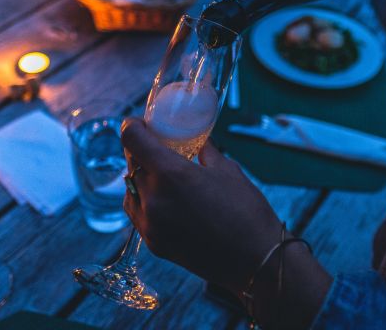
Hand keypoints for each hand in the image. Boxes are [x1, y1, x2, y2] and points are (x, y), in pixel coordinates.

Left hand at [121, 117, 282, 291]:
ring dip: (141, 177)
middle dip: (140, 151)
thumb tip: (196, 141)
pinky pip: (137, 213)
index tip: (139, 124)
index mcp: (171, 174)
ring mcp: (150, 224)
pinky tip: (164, 199)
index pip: (131, 139)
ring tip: (162, 176)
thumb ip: (204, 152)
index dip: (132, 126)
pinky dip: (144, 201)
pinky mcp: (153, 242)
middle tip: (156, 147)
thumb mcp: (227, 170)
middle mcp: (153, 198)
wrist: (256, 261)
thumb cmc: (247, 212)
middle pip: (130, 163)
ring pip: (130, 189)